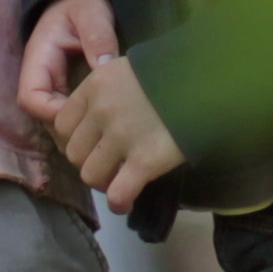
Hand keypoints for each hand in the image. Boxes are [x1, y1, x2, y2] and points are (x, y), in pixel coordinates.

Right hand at [15, 0, 119, 141]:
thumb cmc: (83, 2)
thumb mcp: (91, 12)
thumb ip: (97, 36)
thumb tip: (105, 68)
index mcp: (39, 58)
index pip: (30, 98)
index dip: (51, 113)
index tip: (83, 116)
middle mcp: (42, 77)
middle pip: (43, 117)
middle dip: (68, 129)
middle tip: (101, 132)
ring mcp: (55, 86)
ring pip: (57, 121)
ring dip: (78, 129)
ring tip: (106, 132)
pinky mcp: (69, 90)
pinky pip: (72, 114)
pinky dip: (86, 122)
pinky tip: (108, 124)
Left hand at [51, 41, 186, 216]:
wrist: (210, 77)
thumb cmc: (174, 70)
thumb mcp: (130, 69)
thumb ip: (109, 90)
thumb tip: (100, 116)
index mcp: (94, 86)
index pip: (61, 124)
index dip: (76, 140)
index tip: (92, 145)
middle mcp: (101, 111)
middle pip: (74, 153)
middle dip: (89, 163)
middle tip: (109, 165)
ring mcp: (121, 137)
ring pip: (90, 175)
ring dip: (103, 183)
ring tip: (120, 182)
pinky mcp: (145, 160)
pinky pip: (118, 193)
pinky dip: (119, 202)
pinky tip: (126, 202)